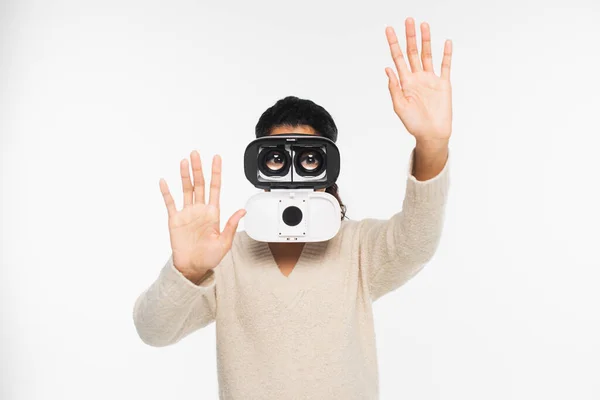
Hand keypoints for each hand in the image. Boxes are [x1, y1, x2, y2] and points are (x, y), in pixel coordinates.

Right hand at [159, 151, 245, 280]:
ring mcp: (187, 213)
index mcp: (213, 213)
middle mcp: (200, 210)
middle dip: (198, 168)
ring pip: (186, 189)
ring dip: (184, 175)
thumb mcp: (224, 243)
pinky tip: (164, 181)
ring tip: (184, 162)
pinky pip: (170, 203)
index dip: (216, 173)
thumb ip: (231, 225)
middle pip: (199, 184)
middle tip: (196, 154)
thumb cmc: (209, 257)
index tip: (216, 158)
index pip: (215, 188)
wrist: (192, 267)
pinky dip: (167, 192)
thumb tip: (242, 211)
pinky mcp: (175, 219)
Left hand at [385, 18, 452, 151]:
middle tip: (408, 20)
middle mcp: (417, 78)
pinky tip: (446, 43)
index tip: (389, 30)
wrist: (432, 134)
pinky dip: (446, 54)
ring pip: (427, 55)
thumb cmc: (414, 124)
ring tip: (424, 26)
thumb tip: (388, 69)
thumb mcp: (399, 106)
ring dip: (426, 40)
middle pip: (412, 52)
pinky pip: (445, 66)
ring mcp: (431, 79)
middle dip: (410, 36)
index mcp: (405, 82)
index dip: (393, 44)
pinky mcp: (443, 84)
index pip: (397, 58)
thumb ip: (394, 87)